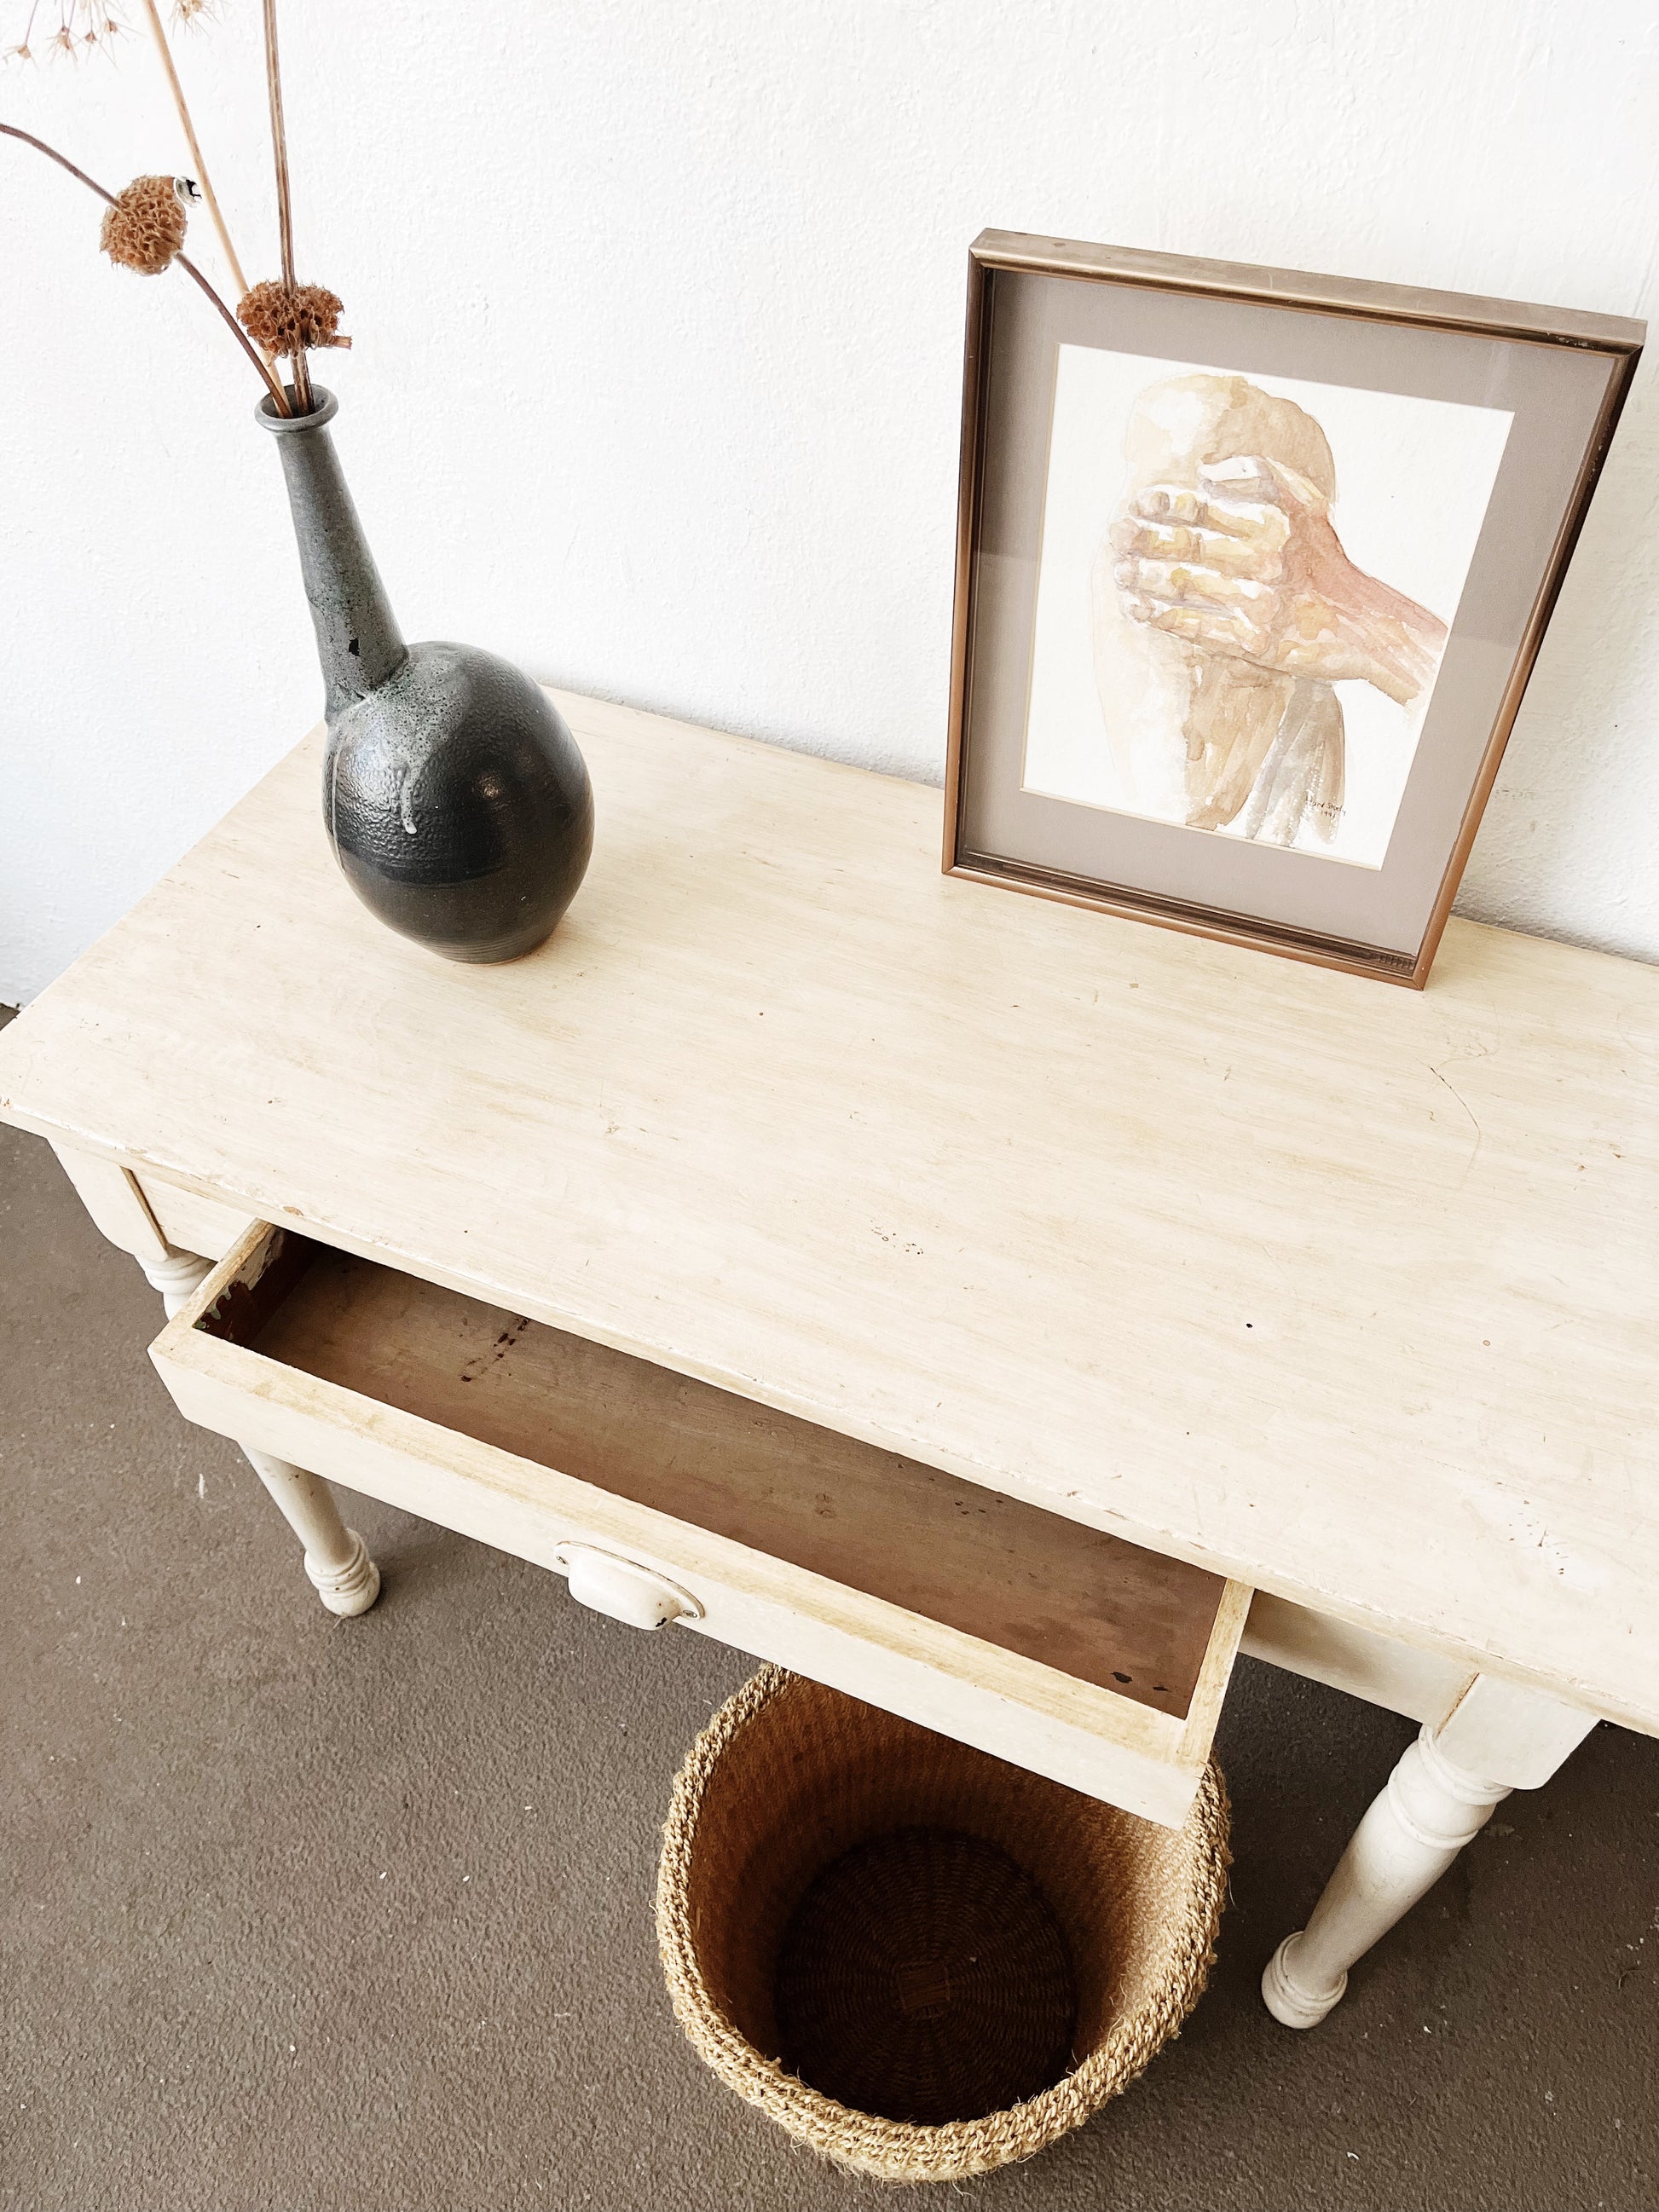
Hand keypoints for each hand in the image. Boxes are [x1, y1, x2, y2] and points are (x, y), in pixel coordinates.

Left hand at [1110, 456, 1446, 706]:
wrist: (1362, 626)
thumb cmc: (1325, 561)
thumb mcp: (1307, 503)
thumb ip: (1260, 477)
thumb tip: (1204, 473)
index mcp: (1274, 522)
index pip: (1207, 508)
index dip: (1166, 504)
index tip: (1138, 503)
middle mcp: (1266, 560)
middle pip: (1190, 546)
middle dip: (1146, 539)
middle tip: (1117, 536)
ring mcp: (1258, 603)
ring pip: (1187, 587)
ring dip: (1145, 578)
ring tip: (1119, 572)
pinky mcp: (1254, 643)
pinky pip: (1196, 627)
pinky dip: (1162, 617)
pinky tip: (1137, 608)